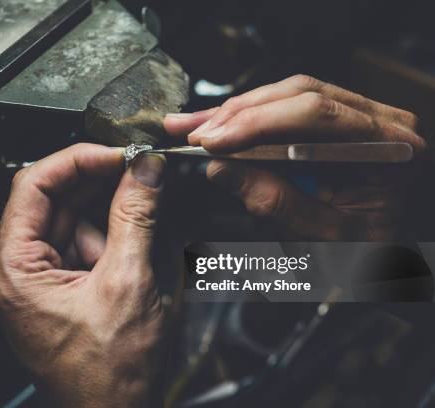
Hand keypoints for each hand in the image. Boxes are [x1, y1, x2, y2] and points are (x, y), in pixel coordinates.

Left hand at [0, 144, 166, 406]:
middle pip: (52, 200)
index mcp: (16, 269)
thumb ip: (136, 217)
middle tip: (138, 171)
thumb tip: (145, 171)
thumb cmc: (108, 374)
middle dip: (97, 182)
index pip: (33, 186)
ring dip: (108, 210)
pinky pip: (82, 244)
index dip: (77, 160)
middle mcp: (18, 271)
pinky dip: (109, 235)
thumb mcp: (129, 283)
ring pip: (71, 219)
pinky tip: (132, 241)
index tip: (116, 153)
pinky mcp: (61, 287)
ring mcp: (39, 279)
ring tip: (142, 210)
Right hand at [165, 75, 426, 239]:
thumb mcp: (327, 237)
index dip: (258, 124)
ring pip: (283, 97)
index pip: (318, 116)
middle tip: (195, 136)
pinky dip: (243, 122)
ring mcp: (355, 117)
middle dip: (239, 116)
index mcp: (391, 148)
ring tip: (189, 128)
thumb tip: (221, 169)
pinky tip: (211, 126)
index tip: (214, 142)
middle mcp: (377, 122)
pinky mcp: (330, 124)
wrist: (384, 257)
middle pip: (298, 96)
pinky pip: (281, 111)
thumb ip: (277, 202)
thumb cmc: (368, 253)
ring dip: (232, 115)